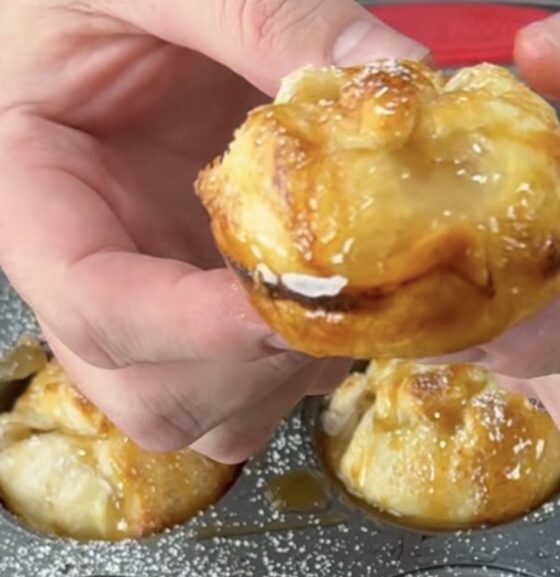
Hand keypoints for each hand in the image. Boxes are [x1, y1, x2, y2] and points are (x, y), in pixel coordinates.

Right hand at [0, 1, 422, 460]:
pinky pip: (258, 385)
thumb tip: (384, 73)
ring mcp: (157, 302)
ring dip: (290, 374)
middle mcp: (95, 277)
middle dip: (249, 371)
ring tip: (345, 286)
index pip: (96, 310)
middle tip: (328, 298)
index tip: (281, 304)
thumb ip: (260, 15)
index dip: (193, 329)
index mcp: (34, 198)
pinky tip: (347, 286)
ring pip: (214, 413)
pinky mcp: (210, 306)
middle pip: (153, 398)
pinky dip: (312, 359)